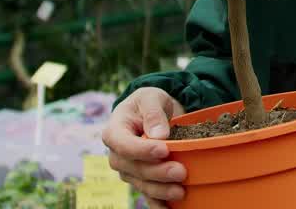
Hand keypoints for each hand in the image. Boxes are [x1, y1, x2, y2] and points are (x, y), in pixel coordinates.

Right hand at [103, 87, 187, 207]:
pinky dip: (157, 204)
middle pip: (134, 168)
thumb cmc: (148, 102)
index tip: (164, 150)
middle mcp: (117, 155)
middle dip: (157, 173)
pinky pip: (147, 195)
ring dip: (161, 190)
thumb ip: (153, 113)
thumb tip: (158, 135)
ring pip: (142, 184)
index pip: (124, 145)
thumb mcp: (151, 97)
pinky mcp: (140, 180)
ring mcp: (128, 170)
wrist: (151, 113)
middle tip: (181, 172)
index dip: (142, 150)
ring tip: (181, 191)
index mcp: (114, 131)